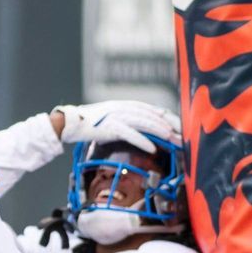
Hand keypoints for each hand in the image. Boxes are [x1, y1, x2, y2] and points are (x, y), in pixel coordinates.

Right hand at [52, 101, 179, 153]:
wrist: (69, 123)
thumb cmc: (89, 123)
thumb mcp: (110, 117)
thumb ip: (125, 119)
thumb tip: (142, 127)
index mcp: (123, 105)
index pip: (150, 109)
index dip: (166, 116)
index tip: (179, 124)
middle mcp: (121, 107)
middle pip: (150, 114)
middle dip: (168, 123)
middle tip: (182, 133)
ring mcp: (116, 116)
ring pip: (143, 122)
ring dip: (159, 130)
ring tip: (171, 137)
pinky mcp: (110, 126)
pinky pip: (130, 133)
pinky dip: (142, 140)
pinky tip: (152, 147)